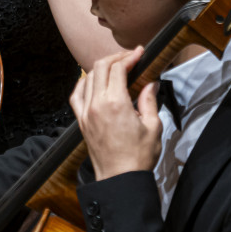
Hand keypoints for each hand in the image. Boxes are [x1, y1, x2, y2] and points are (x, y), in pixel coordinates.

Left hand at [69, 47, 162, 180]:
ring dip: (101, 68)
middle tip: (130, 57)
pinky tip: (92, 81)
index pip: (118, 69)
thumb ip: (149, 100)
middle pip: (100, 67)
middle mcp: (96, 104)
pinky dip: (84, 83)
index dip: (129, 56)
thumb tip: (150, 83)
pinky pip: (76, 95)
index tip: (140, 52)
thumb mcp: (153, 126)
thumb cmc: (138, 157)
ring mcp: (86, 112)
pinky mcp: (81, 121)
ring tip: (115, 67)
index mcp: (115, 103)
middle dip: (116, 58)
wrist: (120, 179)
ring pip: (88, 78)